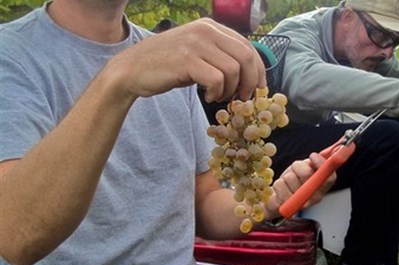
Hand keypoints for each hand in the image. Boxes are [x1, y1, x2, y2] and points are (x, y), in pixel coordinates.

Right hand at [104, 18, 266, 102]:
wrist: (132, 70)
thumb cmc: (168, 65)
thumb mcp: (198, 53)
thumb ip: (221, 56)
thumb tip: (251, 75)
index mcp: (211, 26)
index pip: (248, 46)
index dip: (259, 70)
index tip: (258, 89)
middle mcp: (205, 30)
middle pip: (246, 57)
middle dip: (250, 82)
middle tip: (241, 98)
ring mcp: (195, 44)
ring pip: (234, 70)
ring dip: (230, 90)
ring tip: (218, 97)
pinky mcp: (187, 60)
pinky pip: (217, 79)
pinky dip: (217, 93)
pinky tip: (208, 96)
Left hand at [265, 153, 335, 217]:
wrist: (279, 199)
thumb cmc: (295, 182)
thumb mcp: (308, 169)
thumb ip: (318, 162)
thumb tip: (332, 149)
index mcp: (322, 188)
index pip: (330, 178)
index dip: (321, 164)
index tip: (312, 156)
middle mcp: (313, 198)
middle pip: (307, 174)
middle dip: (299, 167)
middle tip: (296, 170)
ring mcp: (300, 204)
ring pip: (290, 177)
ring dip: (287, 175)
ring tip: (288, 181)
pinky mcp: (285, 207)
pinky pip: (280, 184)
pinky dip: (278, 182)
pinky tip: (282, 188)